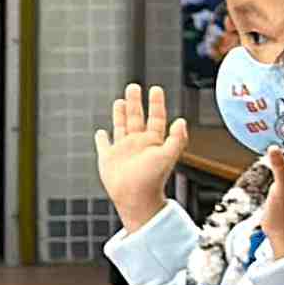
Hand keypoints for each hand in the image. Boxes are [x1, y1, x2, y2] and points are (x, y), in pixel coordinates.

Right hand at [93, 83, 189, 234]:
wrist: (135, 198)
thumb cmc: (153, 179)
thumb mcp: (168, 156)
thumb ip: (177, 139)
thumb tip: (182, 121)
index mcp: (153, 141)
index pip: (156, 118)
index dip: (156, 104)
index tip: (155, 89)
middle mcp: (138, 143)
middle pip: (137, 117)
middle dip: (136, 102)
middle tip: (134, 87)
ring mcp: (123, 150)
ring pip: (121, 127)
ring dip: (120, 114)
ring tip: (120, 101)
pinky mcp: (108, 158)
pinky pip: (104, 145)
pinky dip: (102, 138)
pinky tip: (101, 132)